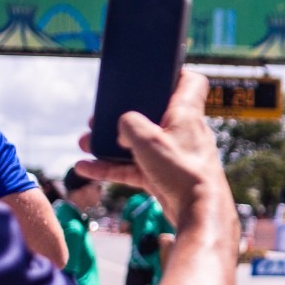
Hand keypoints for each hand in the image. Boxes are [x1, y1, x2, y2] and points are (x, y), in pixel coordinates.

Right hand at [76, 71, 225, 226]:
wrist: (198, 213)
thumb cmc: (182, 171)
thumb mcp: (147, 138)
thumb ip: (129, 123)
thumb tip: (123, 125)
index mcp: (186, 114)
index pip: (191, 82)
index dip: (175, 73)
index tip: (154, 71)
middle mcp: (182, 132)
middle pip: (152, 114)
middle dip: (123, 115)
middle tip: (100, 117)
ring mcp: (173, 156)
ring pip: (138, 143)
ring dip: (111, 143)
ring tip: (86, 142)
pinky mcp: (164, 177)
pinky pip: (133, 168)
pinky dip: (111, 168)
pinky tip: (86, 168)